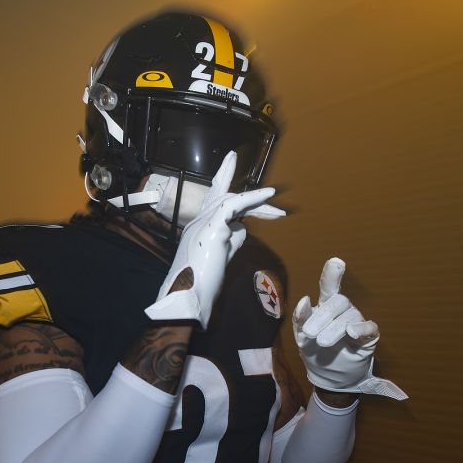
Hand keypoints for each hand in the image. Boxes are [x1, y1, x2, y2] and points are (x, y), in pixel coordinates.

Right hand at [144, 151, 283, 328]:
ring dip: (256, 200)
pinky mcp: (212, 228)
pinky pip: (234, 205)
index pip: (213, 201)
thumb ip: (231, 240)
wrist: (186, 298)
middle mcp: (198, 222)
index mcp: (198, 228)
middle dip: (232, 179)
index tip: (228, 166)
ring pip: (229, 199)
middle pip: (219, 193)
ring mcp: (203, 223)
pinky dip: (253, 198)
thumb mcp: (220, 258)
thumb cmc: (201, 284)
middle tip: (241, 163)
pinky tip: (270, 196)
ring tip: (276, 201)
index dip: (223, 183)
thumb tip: (244, 228)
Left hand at [292, 258, 406, 399]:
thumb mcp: (301, 337)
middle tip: (309, 334)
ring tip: (322, 342)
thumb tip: (305, 299)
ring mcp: (357, 322)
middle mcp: (344, 311)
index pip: (329, 287)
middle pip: (337, 303)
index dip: (332, 274)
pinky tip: (351, 333)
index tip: (336, 262)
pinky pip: (369, 328)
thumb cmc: (315, 353)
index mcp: (326, 307)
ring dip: (334, 328)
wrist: (329, 379)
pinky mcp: (368, 337)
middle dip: (321, 317)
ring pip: (349, 316)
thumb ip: (301, 318)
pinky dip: (361, 328)